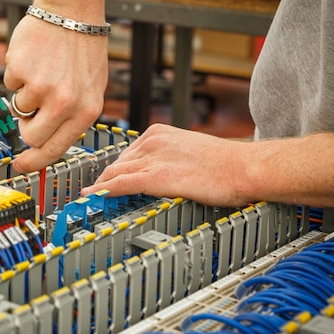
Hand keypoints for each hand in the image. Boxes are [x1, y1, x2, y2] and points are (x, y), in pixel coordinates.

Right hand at [4, 14, 107, 172]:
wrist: (70, 12)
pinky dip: (18, 76)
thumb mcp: (90, 89)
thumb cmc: (82, 50)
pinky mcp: (20, 71)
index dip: (35, 162)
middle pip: (30, 137)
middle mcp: (64, 103)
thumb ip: (71, 117)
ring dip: (24, 96)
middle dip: (27, 127)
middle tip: (32, 110)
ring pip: (18, 111)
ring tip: (42, 73)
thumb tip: (43, 144)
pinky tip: (35, 60)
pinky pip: (9, 86)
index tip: (20, 166)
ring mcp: (41, 87)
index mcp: (86, 111)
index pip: (55, 149)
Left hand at [82, 124, 249, 206]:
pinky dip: (103, 191)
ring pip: (113, 174)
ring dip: (99, 188)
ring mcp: (153, 158)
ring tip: (89, 199)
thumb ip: (166, 158)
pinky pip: (120, 184)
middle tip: (94, 194)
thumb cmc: (224, 163)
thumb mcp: (187, 150)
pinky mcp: (157, 176)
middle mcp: (152, 141)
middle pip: (115, 163)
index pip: (125, 154)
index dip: (111, 170)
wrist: (244, 168)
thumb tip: (155, 172)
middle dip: (103, 180)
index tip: (104, 181)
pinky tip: (93, 197)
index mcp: (158, 133)